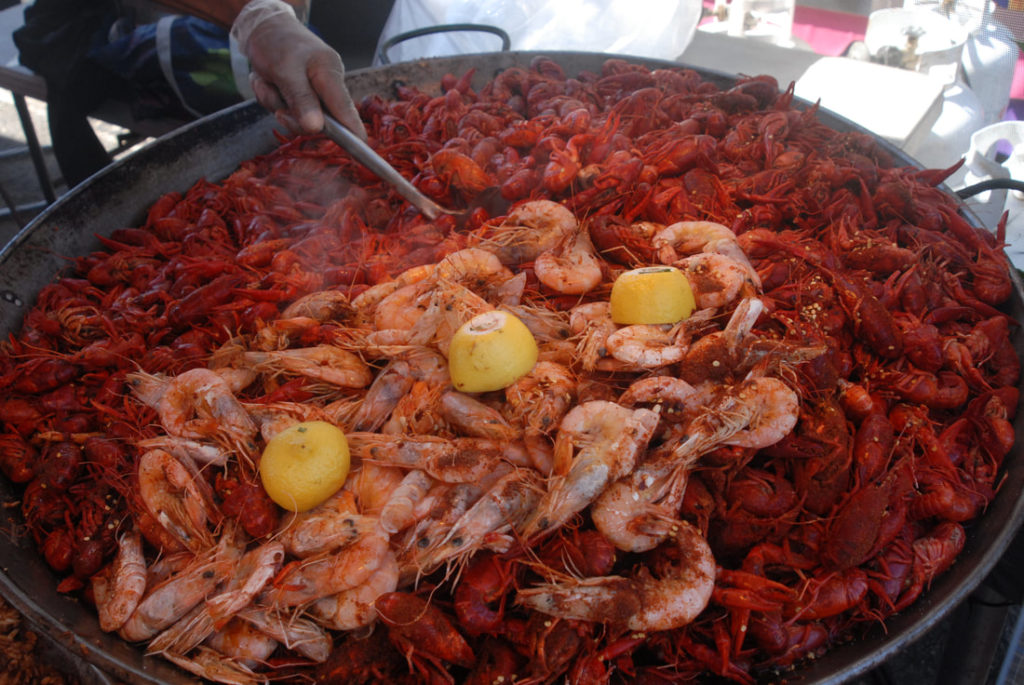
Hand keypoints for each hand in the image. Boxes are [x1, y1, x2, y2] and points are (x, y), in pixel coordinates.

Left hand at [232, 0, 366, 138]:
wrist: (262, 29)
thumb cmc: (278, 43)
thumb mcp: (285, 70)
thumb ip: (301, 99)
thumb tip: (316, 128)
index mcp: (330, 73)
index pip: (345, 108)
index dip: (353, 131)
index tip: (361, 148)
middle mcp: (326, 86)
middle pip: (318, 121)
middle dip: (293, 116)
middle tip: (280, 109)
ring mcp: (313, 93)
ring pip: (296, 116)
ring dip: (276, 104)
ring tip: (269, 82)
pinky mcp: (300, 97)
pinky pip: (285, 110)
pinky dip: (271, 99)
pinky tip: (268, 83)